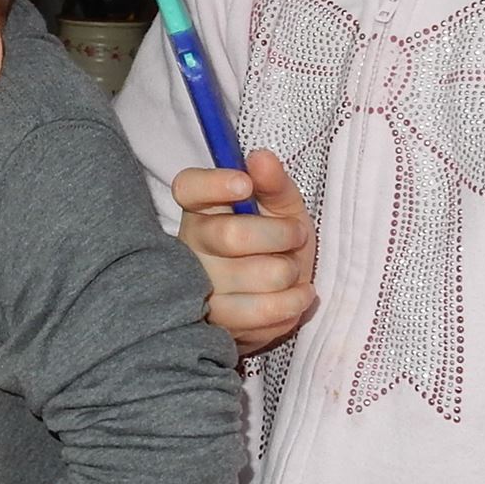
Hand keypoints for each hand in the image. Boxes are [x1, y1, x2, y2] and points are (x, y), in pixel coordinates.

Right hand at [175, 148, 316, 355]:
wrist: (276, 296)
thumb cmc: (274, 242)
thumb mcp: (280, 206)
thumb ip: (273, 182)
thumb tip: (261, 157)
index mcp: (201, 209)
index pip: (188, 188)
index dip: (215, 184)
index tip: (245, 185)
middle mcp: (191, 247)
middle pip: (232, 236)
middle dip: (281, 235)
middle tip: (296, 237)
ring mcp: (200, 290)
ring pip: (259, 276)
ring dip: (290, 273)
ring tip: (290, 271)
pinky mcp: (218, 325)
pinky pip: (266, 313)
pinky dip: (293, 303)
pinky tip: (295, 295)